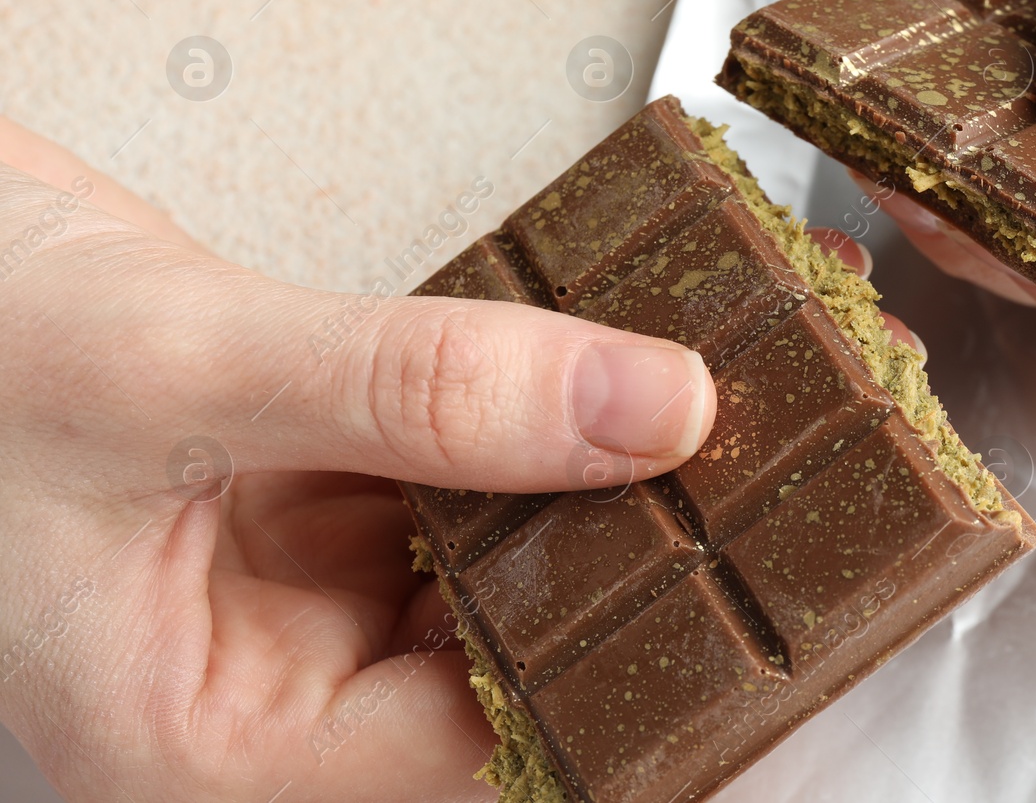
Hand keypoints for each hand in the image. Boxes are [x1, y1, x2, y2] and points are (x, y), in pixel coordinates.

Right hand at [0, 122, 715, 800]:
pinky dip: (541, 427)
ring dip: (602, 487)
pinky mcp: (334, 502)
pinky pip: (474, 482)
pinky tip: (619, 374)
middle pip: (510, 666)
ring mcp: (308, 594)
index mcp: (210, 748)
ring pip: (508, 567)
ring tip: (719, 413)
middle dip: (630, 566)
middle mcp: (271, 693)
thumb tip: (649, 409)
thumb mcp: (181, 365)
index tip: (745, 578)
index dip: (624, 682)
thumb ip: (419, 389)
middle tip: (762, 477)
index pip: (476, 760)